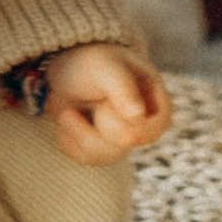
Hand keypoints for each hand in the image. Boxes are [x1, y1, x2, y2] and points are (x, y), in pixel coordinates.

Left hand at [34, 44, 171, 165]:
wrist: (62, 71)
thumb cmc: (92, 62)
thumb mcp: (106, 68)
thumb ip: (122, 88)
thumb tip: (138, 116)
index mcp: (154, 98)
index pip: (159, 123)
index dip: (138, 127)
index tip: (109, 115)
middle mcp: (142, 122)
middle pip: (126, 142)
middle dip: (101, 121)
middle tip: (93, 100)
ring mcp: (121, 138)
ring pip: (105, 155)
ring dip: (79, 131)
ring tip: (69, 111)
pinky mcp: (100, 149)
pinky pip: (87, 158)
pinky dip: (69, 140)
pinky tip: (67, 120)